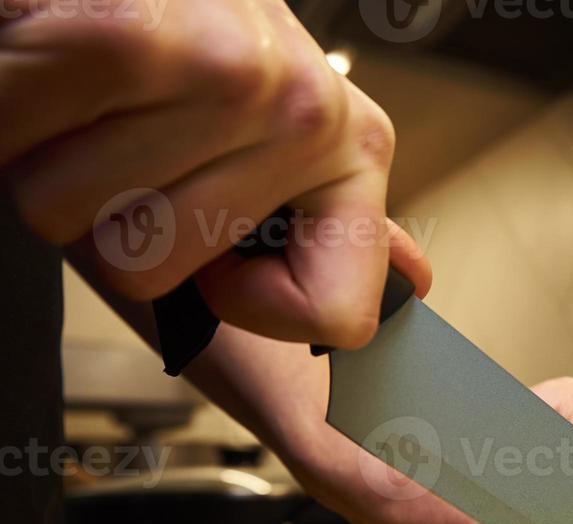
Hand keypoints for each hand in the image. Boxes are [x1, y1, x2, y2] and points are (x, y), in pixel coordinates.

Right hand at [1, 0, 428, 346]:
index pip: (338, 315)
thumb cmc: (165, 51)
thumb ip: (329, 225)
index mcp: (351, 148)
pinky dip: (7, 115)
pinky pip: (24, 148)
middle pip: (150, 276)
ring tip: (81, 97)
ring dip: (46, 162)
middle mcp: (308, 110)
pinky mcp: (134, 39)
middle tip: (117, 138)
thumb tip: (412, 280)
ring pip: (77, 221)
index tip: (219, 256)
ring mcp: (231, 73)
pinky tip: (39, 64)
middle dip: (103, 221)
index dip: (250, 308)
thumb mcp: (259, 147)